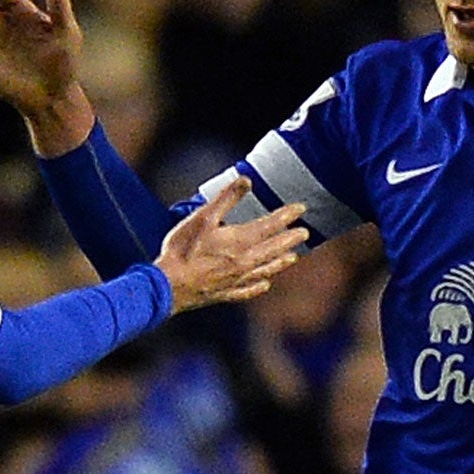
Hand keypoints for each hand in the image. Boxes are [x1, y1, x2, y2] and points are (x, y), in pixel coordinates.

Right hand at [154, 179, 305, 312]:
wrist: (168, 287)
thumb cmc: (183, 250)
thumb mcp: (203, 217)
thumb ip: (226, 199)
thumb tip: (246, 180)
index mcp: (239, 241)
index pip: (270, 225)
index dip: (286, 215)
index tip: (301, 208)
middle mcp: (244, 262)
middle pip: (273, 248)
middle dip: (289, 239)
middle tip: (305, 233)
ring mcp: (236, 280)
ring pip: (265, 270)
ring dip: (280, 262)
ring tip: (292, 257)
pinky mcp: (225, 294)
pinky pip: (249, 290)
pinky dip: (259, 286)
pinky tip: (264, 284)